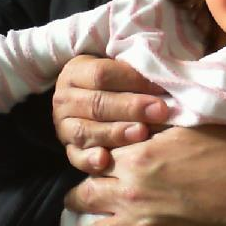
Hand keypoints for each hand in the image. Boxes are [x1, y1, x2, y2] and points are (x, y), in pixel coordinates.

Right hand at [53, 55, 169, 170]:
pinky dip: (89, 160)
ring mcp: (64, 126)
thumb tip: (160, 71)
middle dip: (130, 108)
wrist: (97, 100)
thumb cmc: (118, 80)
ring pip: (85, 131)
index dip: (132, 80)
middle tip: (160, 111)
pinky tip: (105, 160)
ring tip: (142, 133)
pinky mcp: (70, 150)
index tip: (160, 87)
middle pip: (96, 103)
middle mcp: (65, 99)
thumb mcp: (122, 65)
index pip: (101, 74)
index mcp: (76, 71)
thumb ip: (136, 65)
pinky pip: (76, 157)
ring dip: (115, 133)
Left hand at [55, 126, 225, 225]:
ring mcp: (139, 223)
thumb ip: (155, 127)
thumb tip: (138, 122)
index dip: (94, 159)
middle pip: (84, 193)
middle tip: (78, 195)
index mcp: (138, 156)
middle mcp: (130, 190)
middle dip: (79, 194)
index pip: (97, 157)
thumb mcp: (189, 127)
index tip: (95, 162)